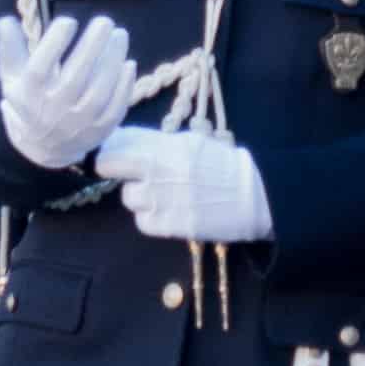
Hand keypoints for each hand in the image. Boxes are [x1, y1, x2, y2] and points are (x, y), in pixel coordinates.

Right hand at [0, 10, 135, 172]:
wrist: (44, 145)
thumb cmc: (29, 98)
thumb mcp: (12, 76)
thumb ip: (8, 47)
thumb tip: (6, 20)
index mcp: (30, 94)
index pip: (40, 68)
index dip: (55, 43)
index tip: (68, 21)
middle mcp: (54, 110)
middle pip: (74, 78)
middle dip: (92, 47)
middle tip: (105, 21)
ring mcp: (78, 123)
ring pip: (99, 91)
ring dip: (112, 61)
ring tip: (120, 34)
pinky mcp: (99, 130)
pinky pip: (115, 108)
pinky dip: (124, 86)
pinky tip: (128, 63)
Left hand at [99, 126, 270, 245]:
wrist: (255, 198)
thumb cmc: (224, 167)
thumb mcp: (194, 143)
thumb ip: (160, 142)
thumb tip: (126, 141)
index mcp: (168, 144)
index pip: (120, 141)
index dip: (112, 147)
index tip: (114, 153)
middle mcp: (160, 168)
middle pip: (109, 165)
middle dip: (112, 169)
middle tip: (125, 174)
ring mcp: (163, 198)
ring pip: (128, 197)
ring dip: (139, 197)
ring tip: (160, 196)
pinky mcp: (170, 225)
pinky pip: (142, 221)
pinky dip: (150, 219)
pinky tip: (168, 213)